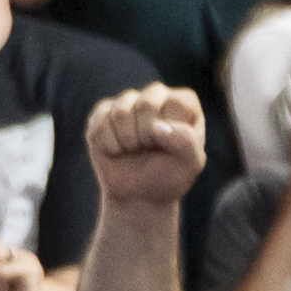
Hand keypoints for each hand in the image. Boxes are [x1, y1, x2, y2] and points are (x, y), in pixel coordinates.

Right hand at [85, 83, 206, 206]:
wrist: (139, 195)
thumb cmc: (168, 176)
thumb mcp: (190, 164)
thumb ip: (187, 141)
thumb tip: (156, 126)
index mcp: (183, 101)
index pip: (174, 105)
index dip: (168, 133)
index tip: (169, 148)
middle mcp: (156, 94)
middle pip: (145, 104)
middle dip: (145, 137)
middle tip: (148, 149)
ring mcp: (127, 101)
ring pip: (120, 113)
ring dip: (126, 142)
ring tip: (133, 149)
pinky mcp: (103, 111)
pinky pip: (99, 124)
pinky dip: (108, 145)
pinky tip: (117, 150)